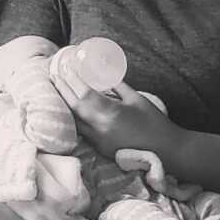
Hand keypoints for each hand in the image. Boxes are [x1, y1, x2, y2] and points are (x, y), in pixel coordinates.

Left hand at [50, 66, 177, 157]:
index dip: (72, 80)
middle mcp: (100, 128)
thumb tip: (102, 72)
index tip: (64, 68)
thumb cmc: (154, 122)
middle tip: (52, 76)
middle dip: (61, 90)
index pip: (84, 94)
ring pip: (74, 120)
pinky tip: (69, 108)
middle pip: (73, 106)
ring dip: (64, 104)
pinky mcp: (99, 149)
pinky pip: (81, 131)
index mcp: (111, 113)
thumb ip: (117, 85)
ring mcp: (98, 140)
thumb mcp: (136, 98)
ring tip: (57, 90)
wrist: (167, 151)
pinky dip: (73, 118)